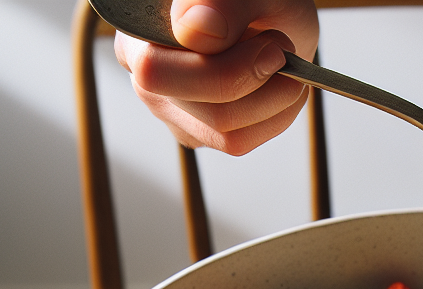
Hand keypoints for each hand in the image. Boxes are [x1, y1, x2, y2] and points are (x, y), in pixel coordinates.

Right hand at [114, 0, 318, 154]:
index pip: (160, 72)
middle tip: (282, 50)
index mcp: (137, 34)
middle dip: (257, 84)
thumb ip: (220, 2)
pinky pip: (241, 141)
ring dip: (274, 102)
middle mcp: (145, 78)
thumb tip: (191, 28)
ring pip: (227, 135)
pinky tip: (280, 86)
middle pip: (202, 110)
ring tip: (285, 64)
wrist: (269, 16)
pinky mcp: (198, 133)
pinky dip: (275, 116)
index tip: (273, 45)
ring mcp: (172, 112)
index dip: (225, 69)